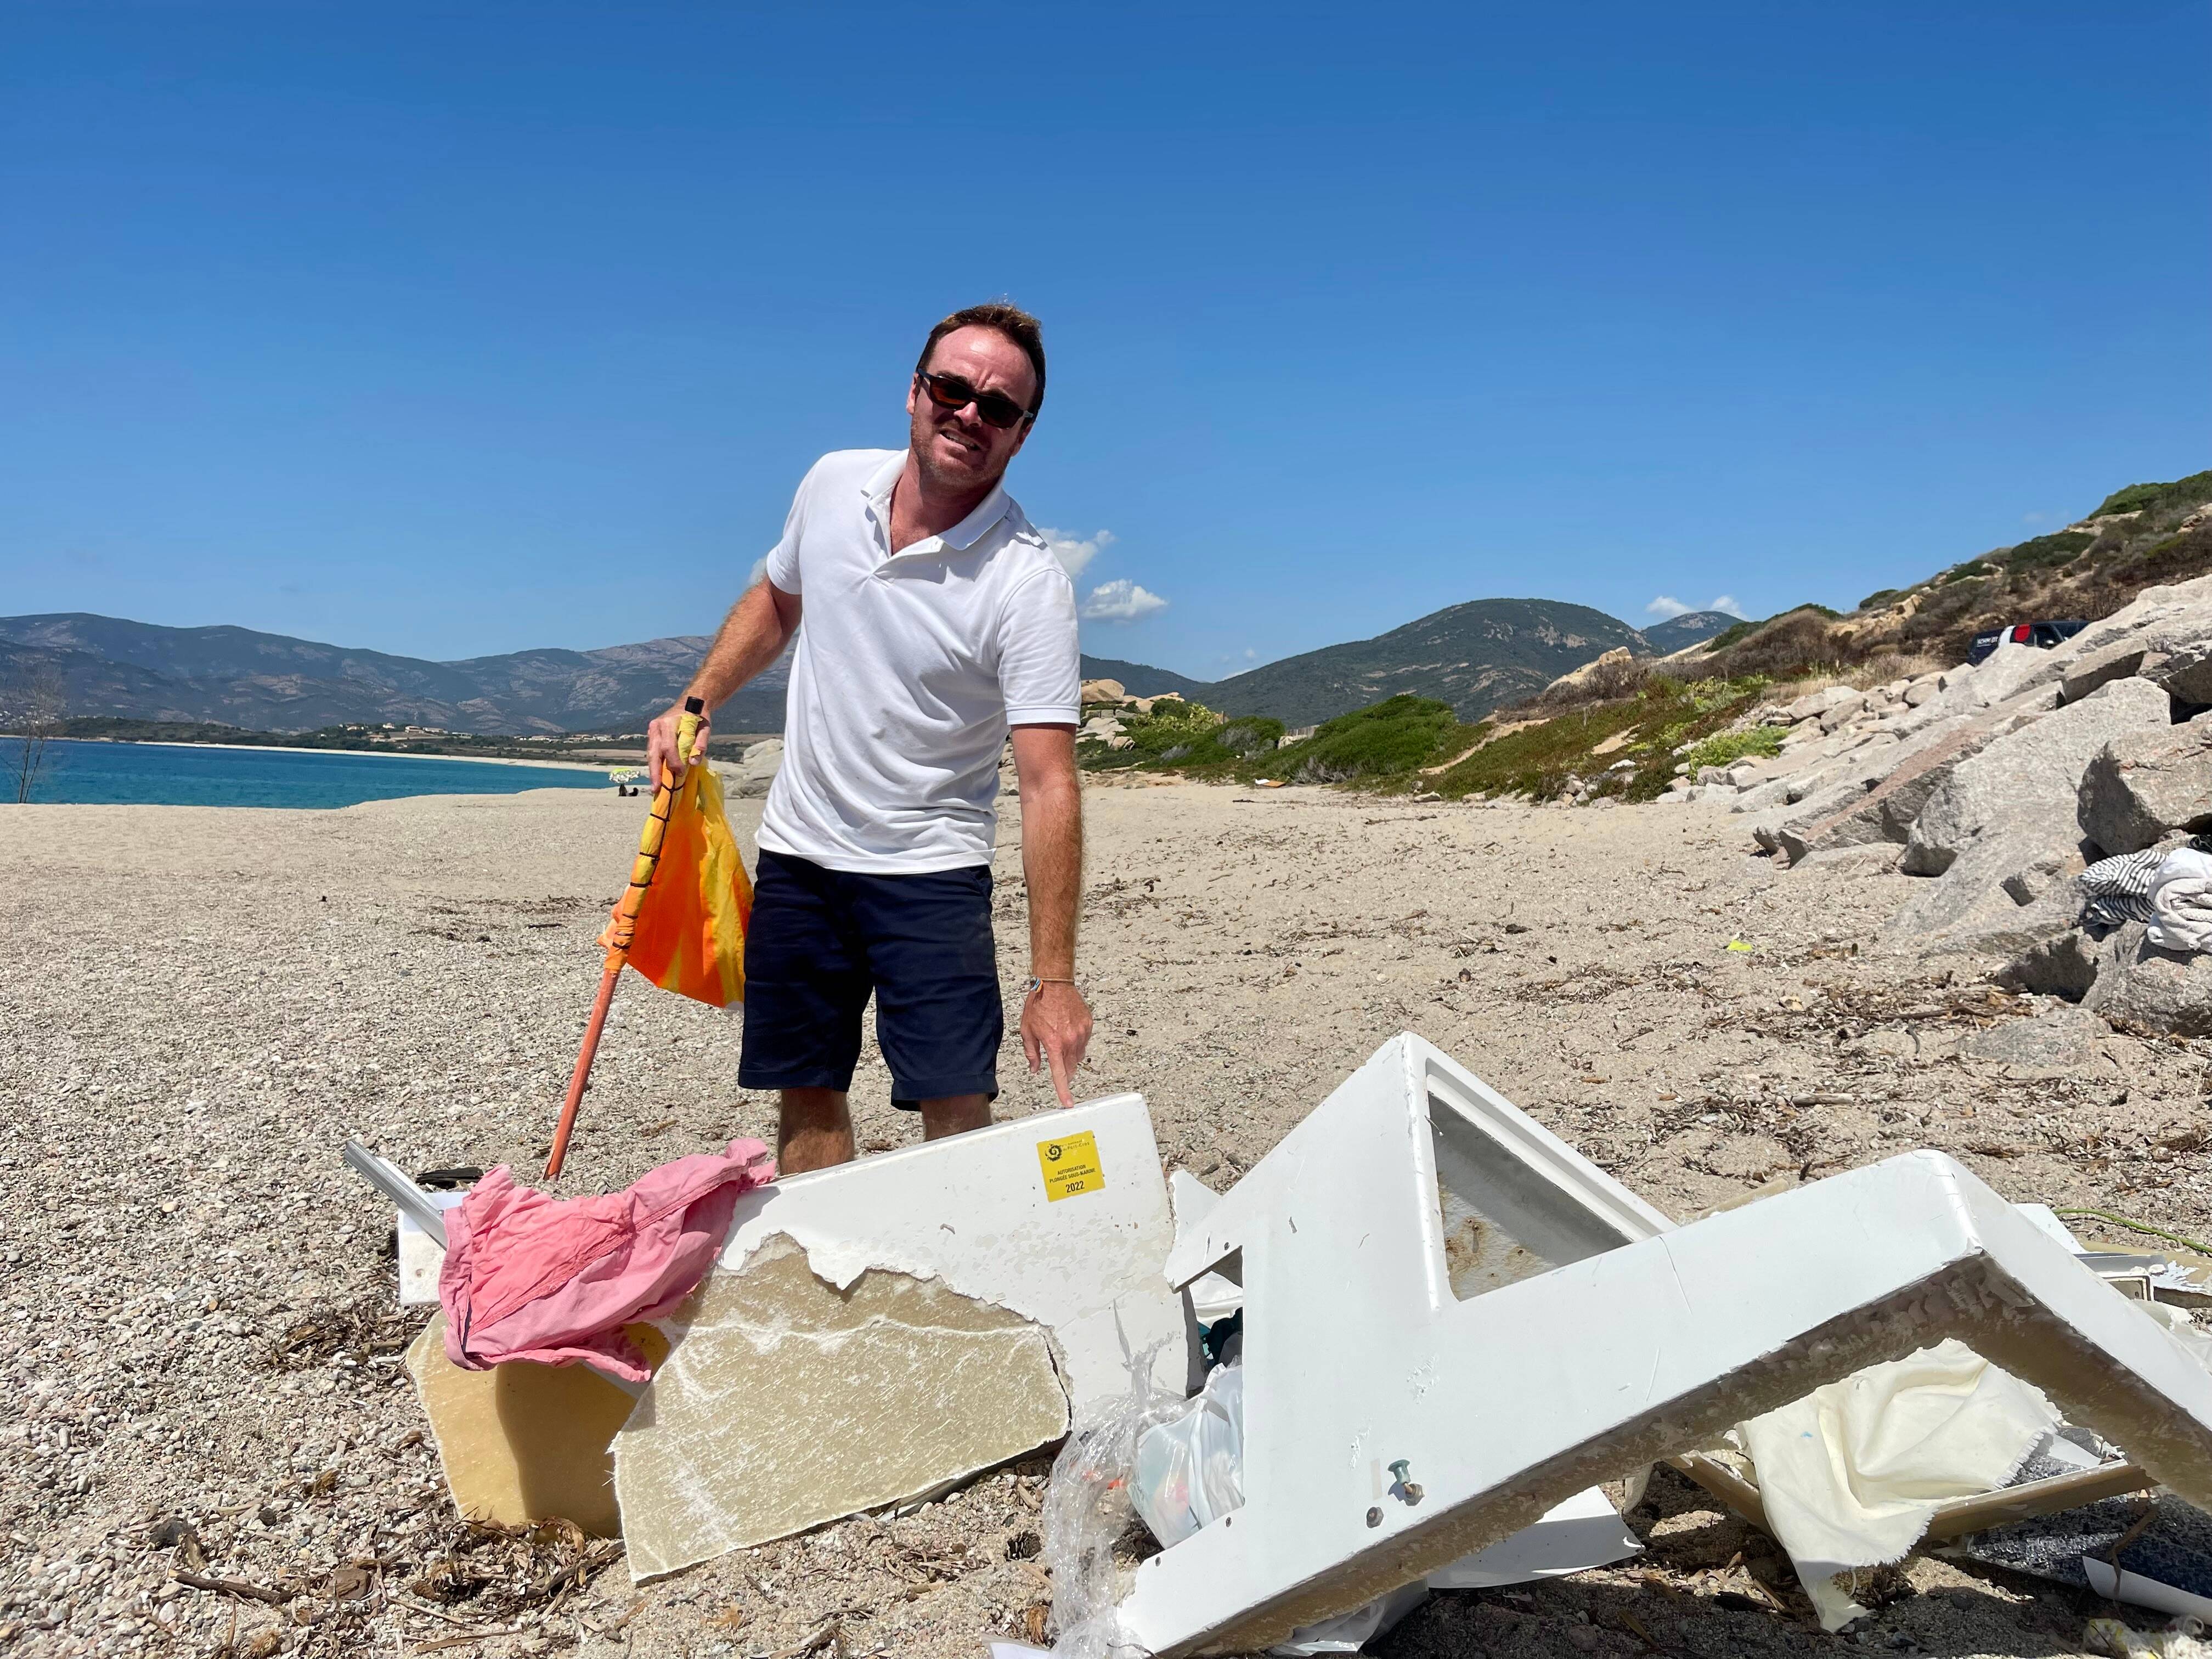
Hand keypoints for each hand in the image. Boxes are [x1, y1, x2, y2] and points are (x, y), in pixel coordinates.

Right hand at [646, 701, 709, 788]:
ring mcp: (653, 731)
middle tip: (656, 788)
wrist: (690, 703)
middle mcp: (657, 726)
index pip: (668, 746)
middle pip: (654, 752)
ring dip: (653, 771)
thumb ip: (701, 743)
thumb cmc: (698, 717)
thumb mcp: (705, 727)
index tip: (681, 773)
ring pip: (650, 754)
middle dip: (655, 771)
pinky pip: (652, 753)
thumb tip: (693, 762)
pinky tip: (658, 777)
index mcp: (669, 722)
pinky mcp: (652, 736)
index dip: (674, 761)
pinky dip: (655, 765)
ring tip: (655, 787)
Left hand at [1021, 980, 1092, 1108]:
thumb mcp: (1027, 1030)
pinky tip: (1068, 1032)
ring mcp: (1081, 1033)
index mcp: (1054, 1044)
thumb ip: (1032, 1052)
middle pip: (1071, 1067)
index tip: (1068, 1103)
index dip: (1063, 1091)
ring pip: (1078, 1056)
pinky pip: (1084, 1042)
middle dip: (1064, 1071)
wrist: (1054, 984)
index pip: (1060, 1074)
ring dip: (1070, 1056)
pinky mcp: (1088, 1025)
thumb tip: (1034, 1069)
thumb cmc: (1038, 1004)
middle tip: (1057, 1064)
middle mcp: (1070, 1040)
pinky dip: (1076, 1043)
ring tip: (1060, 1042)